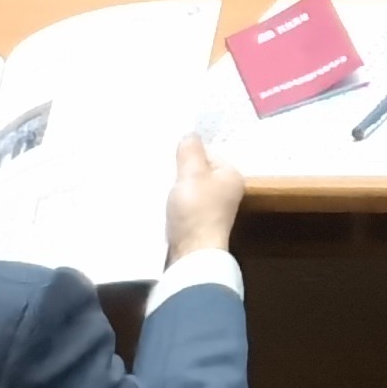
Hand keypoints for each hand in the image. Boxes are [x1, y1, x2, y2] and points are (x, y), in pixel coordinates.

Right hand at [164, 134, 243, 262]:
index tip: (167, 154)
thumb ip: (190, 151)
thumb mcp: (192, 174)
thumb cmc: (196, 210)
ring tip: (156, 183)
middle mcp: (226, 191)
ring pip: (189, 189)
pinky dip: (173, 203)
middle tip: (158, 167)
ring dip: (174, 187)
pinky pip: (184, 205)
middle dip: (179, 170)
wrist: (192, 253)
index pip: (208, 153)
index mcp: (231, 175)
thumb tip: (190, 134)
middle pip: (198, 171)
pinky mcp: (198, 223)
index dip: (188, 153)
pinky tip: (159, 202)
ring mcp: (213, 209)